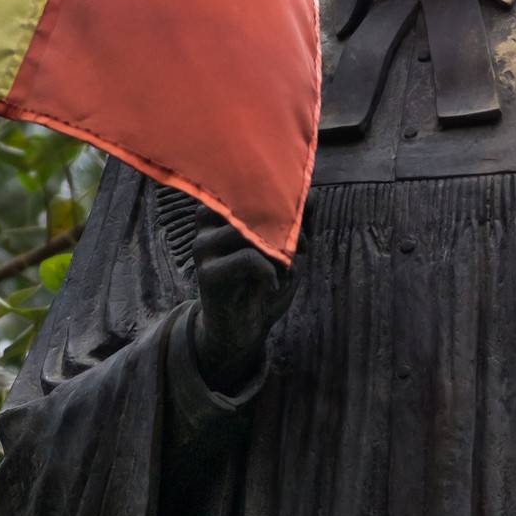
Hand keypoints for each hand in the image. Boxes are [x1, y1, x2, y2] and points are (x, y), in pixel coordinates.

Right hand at [191, 205, 296, 393]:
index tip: (303, 219)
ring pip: (250, 230)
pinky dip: (270, 271)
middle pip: (252, 204)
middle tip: (302, 247)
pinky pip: (247, 258)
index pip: (251, 186)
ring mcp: (204, 247)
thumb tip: (312, 195)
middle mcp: (207, 223)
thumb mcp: (288, 248)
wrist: (243, 329)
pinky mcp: (208, 274)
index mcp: (223, 209)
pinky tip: (273, 284)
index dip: (283, 199)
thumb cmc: (265, 282)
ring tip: (286, 268)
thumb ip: (298, 221)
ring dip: (280, 250)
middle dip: (287, 225)